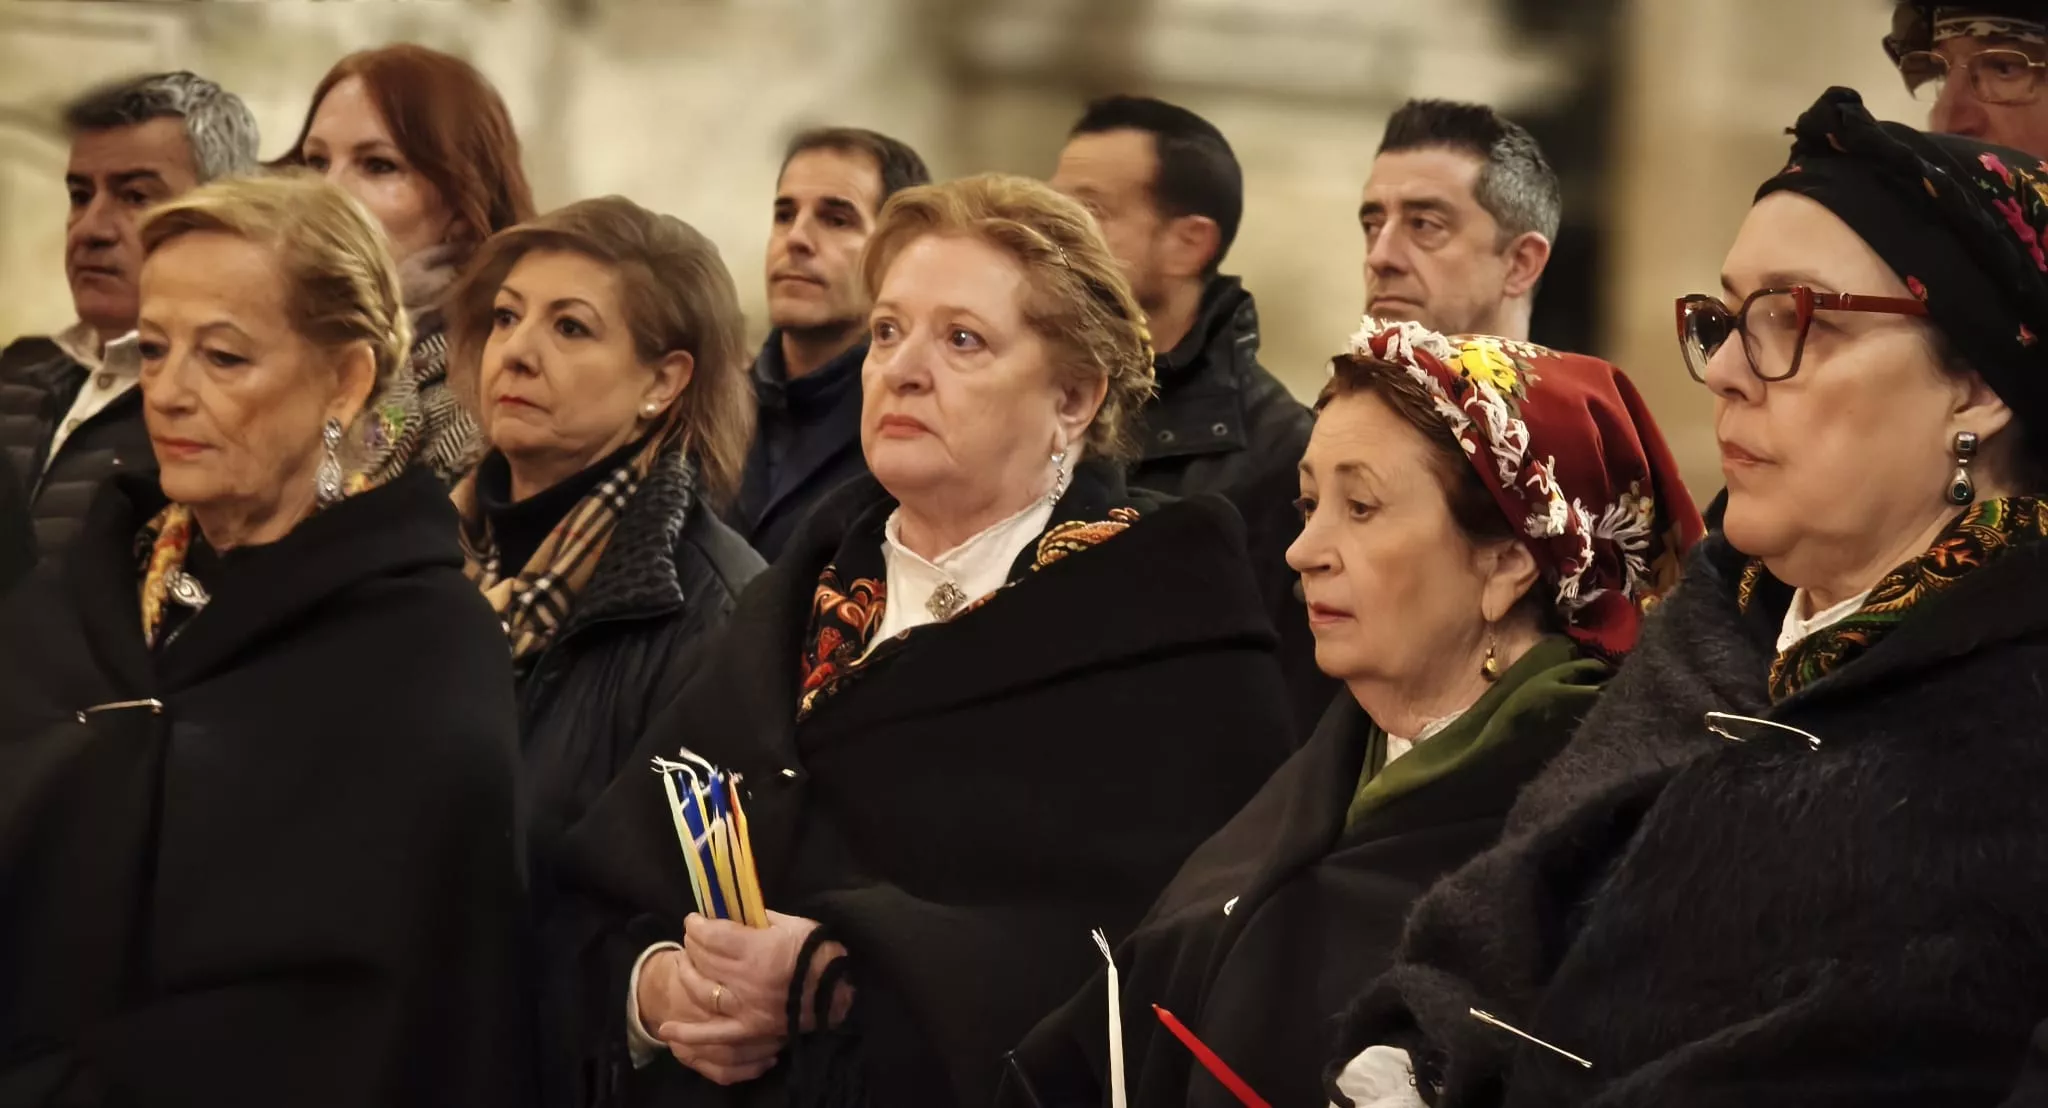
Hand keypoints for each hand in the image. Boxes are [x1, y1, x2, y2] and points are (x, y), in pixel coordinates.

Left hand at [656, 912, 854, 1082]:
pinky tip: (666, 1030)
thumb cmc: (818, 954)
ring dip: (687, 973)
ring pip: (700, 989)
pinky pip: (713, 1035)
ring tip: (684, 962)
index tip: (694, 920)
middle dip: (692, 942)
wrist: (839, 993)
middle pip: (703, 958)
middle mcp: (745, 980)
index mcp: (757, 950)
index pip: (712, 934)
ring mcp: (744, 1008)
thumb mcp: (792, 924)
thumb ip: (758, 919)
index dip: (697, 925)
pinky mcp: (748, 1030)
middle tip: (692, 936)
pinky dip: (688, 1034)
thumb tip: (732, 912)